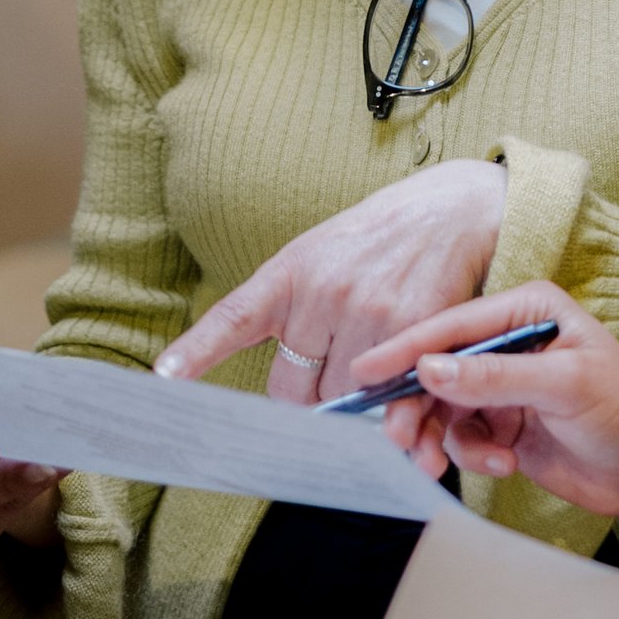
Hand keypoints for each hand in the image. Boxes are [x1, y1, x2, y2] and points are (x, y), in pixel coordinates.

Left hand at [155, 159, 509, 401]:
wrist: (454, 209)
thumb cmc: (381, 239)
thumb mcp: (323, 254)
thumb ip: (297, 313)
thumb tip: (289, 393)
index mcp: (291, 271)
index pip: (234, 318)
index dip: (197, 351)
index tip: (164, 379)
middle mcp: (323, 291)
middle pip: (294, 390)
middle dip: (311, 396)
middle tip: (336, 376)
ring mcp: (368, 310)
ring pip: (342, 397)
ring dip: (356, 399)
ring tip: (375, 365)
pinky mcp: (413, 328)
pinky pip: (388, 395)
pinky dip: (392, 409)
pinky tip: (399, 403)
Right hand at [350, 285, 618, 508]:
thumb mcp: (566, 386)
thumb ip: (495, 377)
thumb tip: (430, 369)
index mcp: (525, 311)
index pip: (452, 325)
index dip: (405, 349)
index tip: (364, 372)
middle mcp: (508, 343)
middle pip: (435, 370)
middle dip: (416, 408)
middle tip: (403, 441)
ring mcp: (502, 386)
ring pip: (441, 409)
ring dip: (441, 440)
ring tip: (448, 466)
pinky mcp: (502, 426)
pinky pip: (460, 439)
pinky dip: (471, 456)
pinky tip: (504, 466)